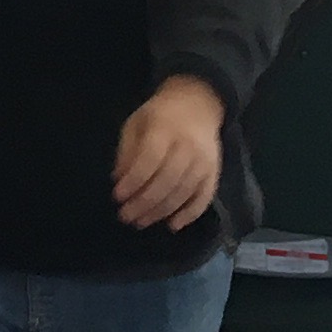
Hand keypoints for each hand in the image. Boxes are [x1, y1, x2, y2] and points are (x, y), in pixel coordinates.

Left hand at [113, 74, 225, 231]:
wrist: (197, 105)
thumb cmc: (159, 116)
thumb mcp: (136, 123)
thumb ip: (127, 151)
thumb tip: (119, 180)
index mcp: (164, 130)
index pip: (149, 160)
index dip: (133, 181)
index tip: (116, 196)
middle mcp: (188, 147)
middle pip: (166, 181)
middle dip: (143, 202)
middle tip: (125, 216)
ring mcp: (204, 162)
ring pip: (182, 193)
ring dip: (160, 212)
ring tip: (140, 222)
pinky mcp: (214, 173)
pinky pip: (203, 198)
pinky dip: (189, 215)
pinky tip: (172, 226)